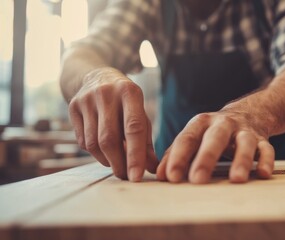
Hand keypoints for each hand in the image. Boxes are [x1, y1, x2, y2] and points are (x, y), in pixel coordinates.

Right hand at [68, 67, 157, 181]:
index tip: (137, 176)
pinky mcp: (72, 106)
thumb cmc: (126, 102)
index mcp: (129, 92)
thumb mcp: (140, 113)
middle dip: (119, 163)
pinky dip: (95, 154)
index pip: (133, 128)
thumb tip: (151, 168)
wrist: (97, 77)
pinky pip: (83, 141)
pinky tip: (105, 154)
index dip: (135, 155)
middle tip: (127, 177)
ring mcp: (87, 99)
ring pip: (94, 143)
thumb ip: (146, 140)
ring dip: (107, 161)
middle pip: (110, 138)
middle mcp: (106, 93)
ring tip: (117, 166)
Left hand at [156, 110, 274, 183]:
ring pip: (244, 143)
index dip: (177, 157)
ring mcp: (244, 130)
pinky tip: (263, 174)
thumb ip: (176, 154)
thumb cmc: (213, 131)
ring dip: (241, 160)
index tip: (170, 177)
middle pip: (214, 138)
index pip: (187, 139)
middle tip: (197, 179)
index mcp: (201, 123)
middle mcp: (223, 124)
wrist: (250, 112)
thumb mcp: (195, 137)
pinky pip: (267, 149)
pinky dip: (266, 161)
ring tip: (236, 179)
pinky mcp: (262, 138)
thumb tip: (159, 175)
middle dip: (206, 158)